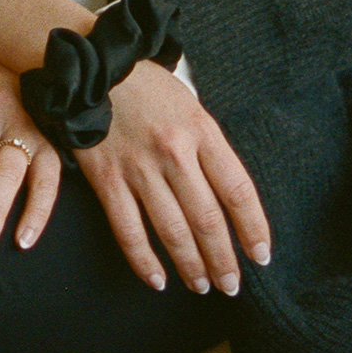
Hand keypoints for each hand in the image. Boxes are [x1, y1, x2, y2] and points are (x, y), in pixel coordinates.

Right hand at [74, 60, 271, 295]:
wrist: (91, 66)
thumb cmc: (147, 87)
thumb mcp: (191, 106)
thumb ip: (208, 147)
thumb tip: (228, 196)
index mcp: (202, 132)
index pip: (238, 191)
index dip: (253, 229)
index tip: (261, 256)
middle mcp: (174, 153)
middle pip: (208, 219)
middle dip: (224, 260)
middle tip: (231, 285)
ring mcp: (138, 168)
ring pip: (172, 231)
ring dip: (190, 266)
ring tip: (202, 286)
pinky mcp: (106, 179)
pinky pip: (128, 230)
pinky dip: (144, 260)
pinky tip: (158, 280)